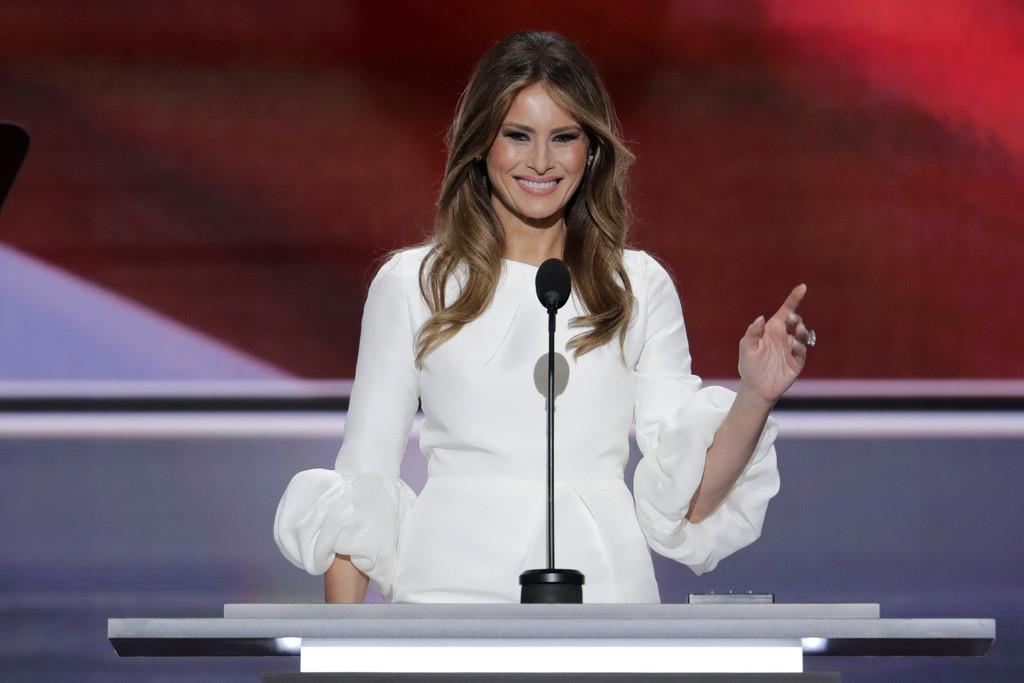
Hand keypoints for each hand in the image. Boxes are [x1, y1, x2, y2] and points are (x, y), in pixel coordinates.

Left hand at [737, 284, 810, 404]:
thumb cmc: (750, 365)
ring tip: (796, 330)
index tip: (802, 287)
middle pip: (795, 321)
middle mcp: (784, 336)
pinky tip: (794, 345)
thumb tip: (760, 318)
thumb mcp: (746, 347)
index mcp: (772, 329)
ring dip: (801, 330)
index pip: (786, 311)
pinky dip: (800, 346)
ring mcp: (792, 348)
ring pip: (802, 334)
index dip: (794, 299)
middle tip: (791, 319)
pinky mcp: (797, 361)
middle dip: (795, 318)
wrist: (755, 388)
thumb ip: (752, 333)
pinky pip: (802, 351)